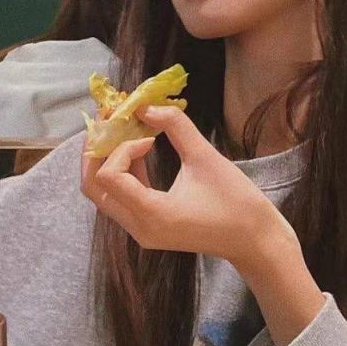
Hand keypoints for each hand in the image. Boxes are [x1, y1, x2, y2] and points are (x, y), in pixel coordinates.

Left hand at [80, 104, 299, 275]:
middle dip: (96, 151)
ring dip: (108, 160)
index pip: (109, 176)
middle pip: (93, 188)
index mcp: (152, 214)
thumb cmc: (236, 201)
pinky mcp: (148, 228)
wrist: (253, 239)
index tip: (149, 136)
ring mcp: (141, 231)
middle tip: (111, 122)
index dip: (122, 147)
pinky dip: (122, 172)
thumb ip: (176, 126)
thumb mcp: (206, 157)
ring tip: (124, 130)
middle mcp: (138, 227)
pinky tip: (140, 150)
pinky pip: (121, 199)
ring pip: (104, 194)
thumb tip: (147, 106)